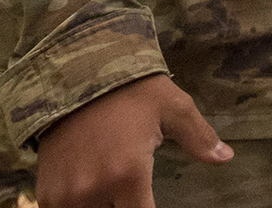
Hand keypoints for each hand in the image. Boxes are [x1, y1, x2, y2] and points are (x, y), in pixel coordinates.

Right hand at [36, 75, 228, 207]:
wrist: (75, 76)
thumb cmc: (130, 91)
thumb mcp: (173, 107)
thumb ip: (199, 137)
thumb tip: (226, 157)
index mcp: (128, 174)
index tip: (150, 201)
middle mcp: (93, 191)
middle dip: (124, 204)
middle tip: (130, 187)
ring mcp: (65, 195)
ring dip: (102, 205)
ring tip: (112, 187)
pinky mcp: (46, 193)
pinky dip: (79, 205)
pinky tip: (91, 189)